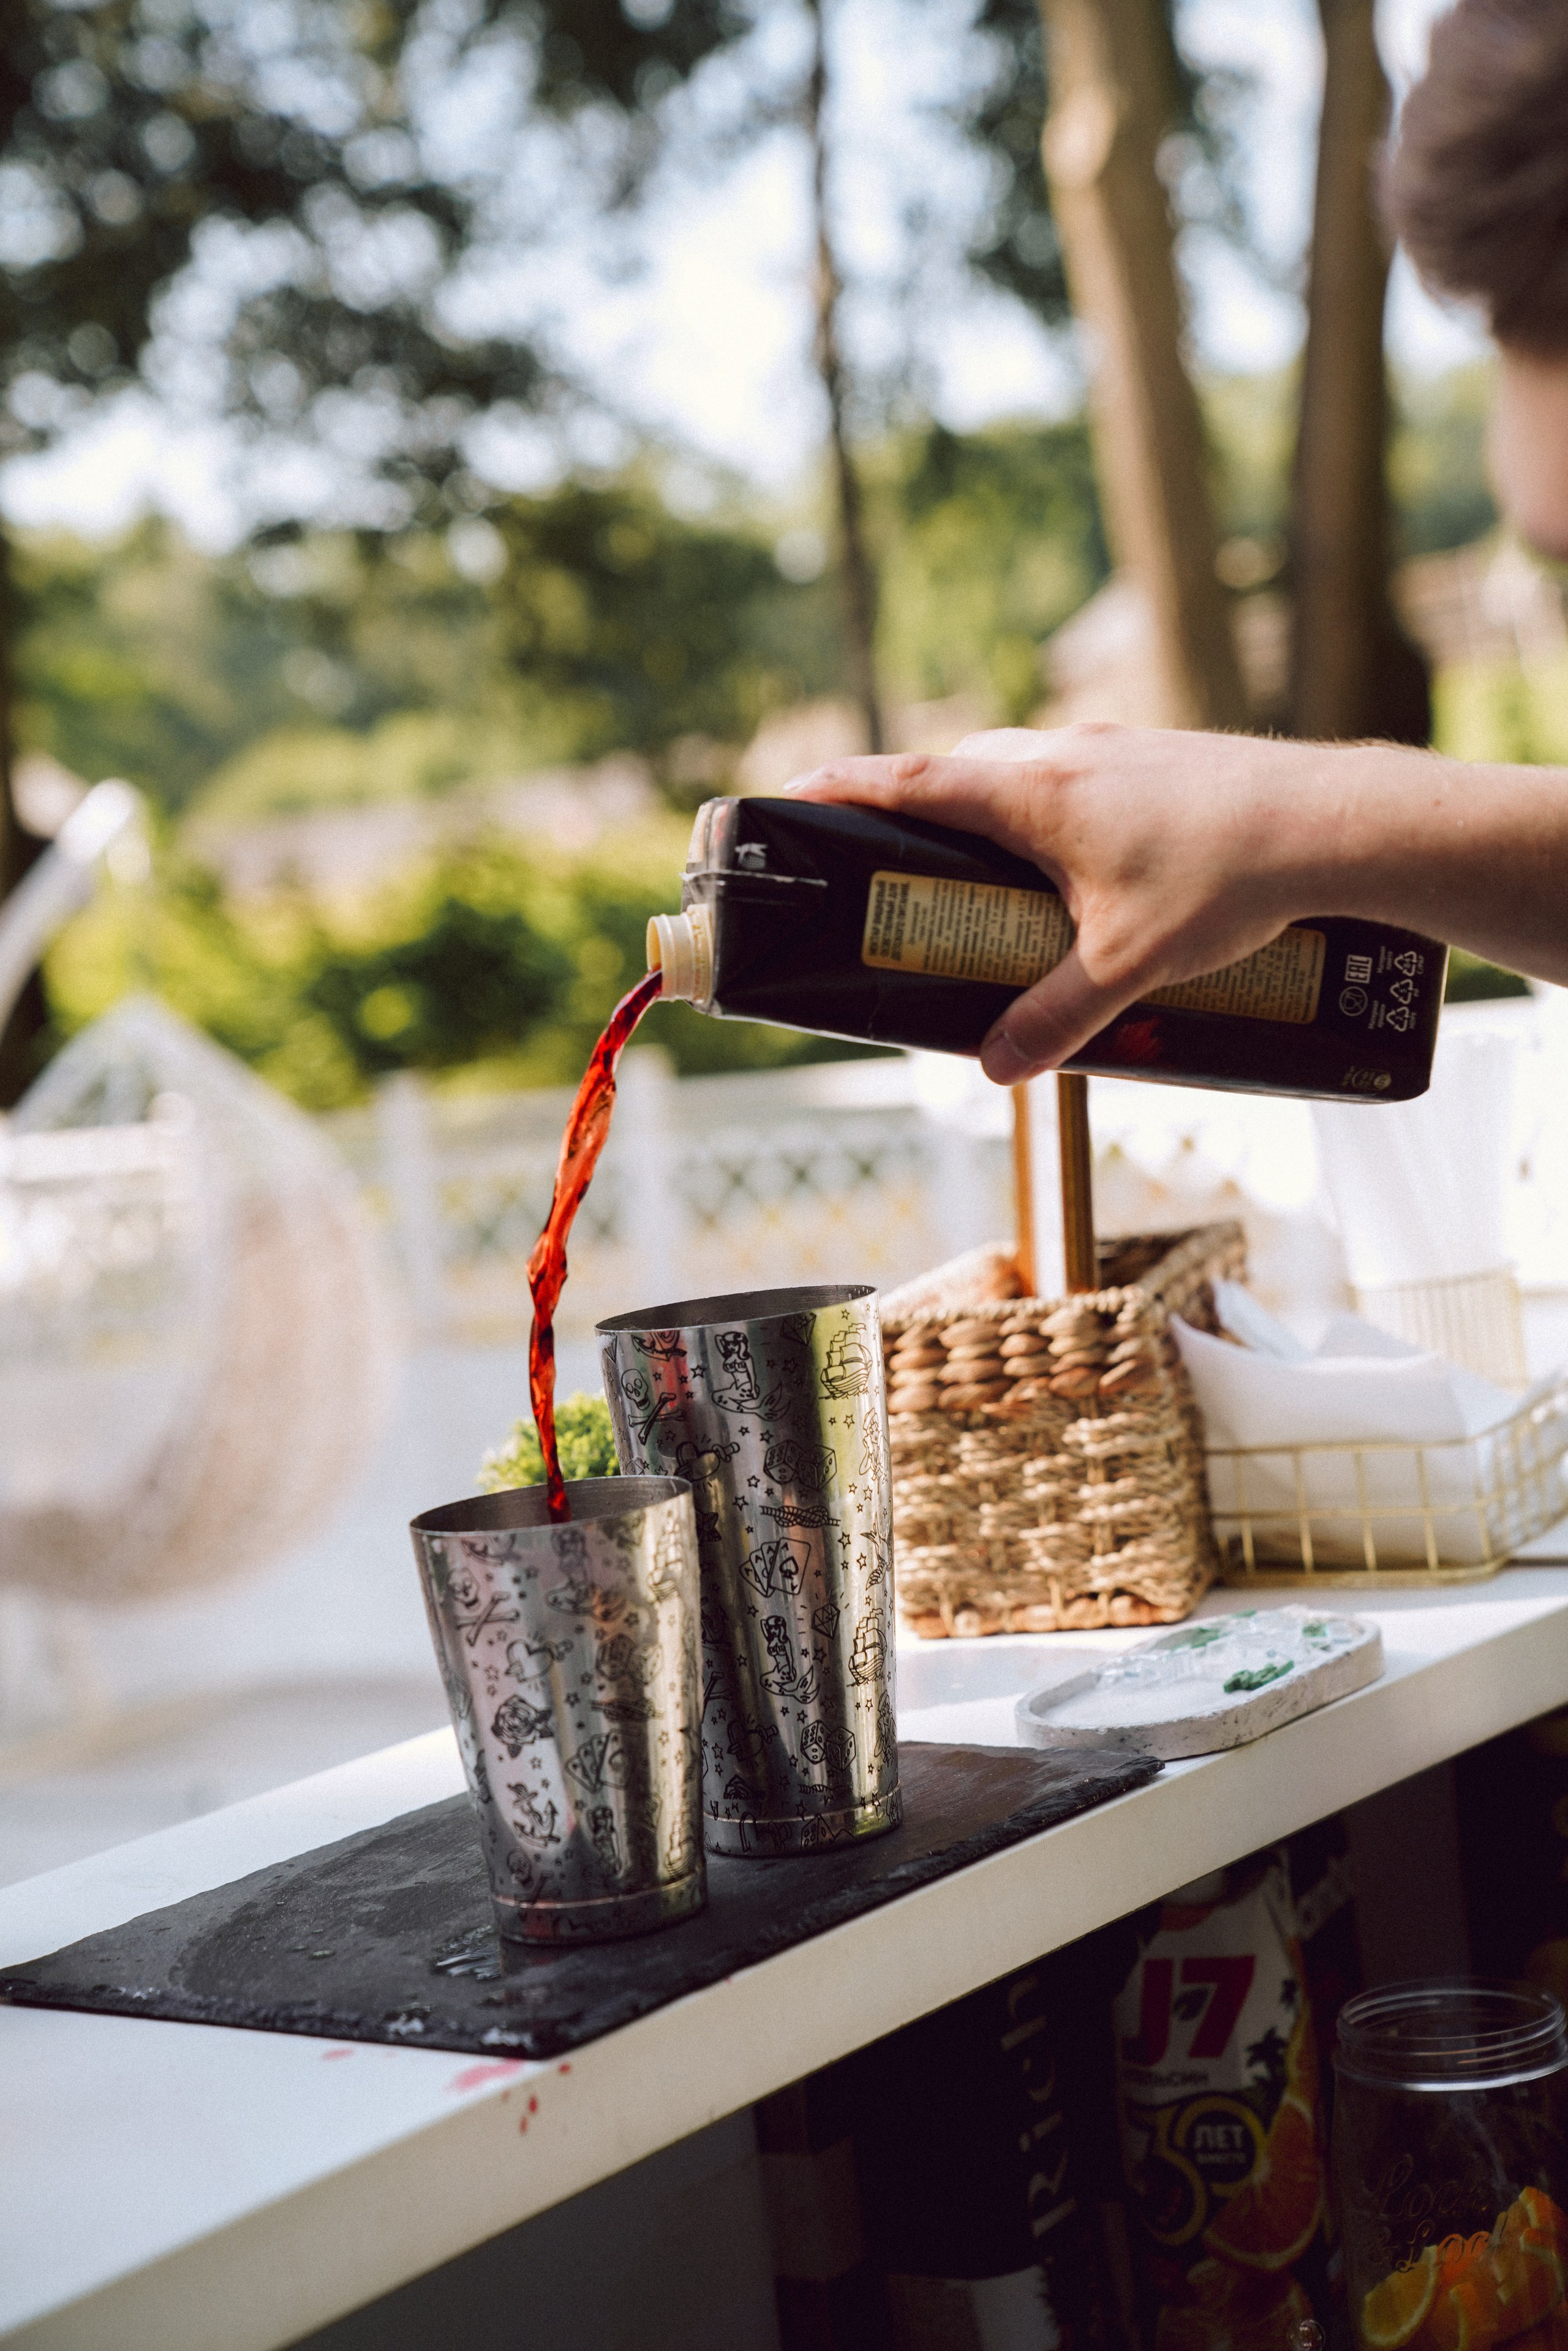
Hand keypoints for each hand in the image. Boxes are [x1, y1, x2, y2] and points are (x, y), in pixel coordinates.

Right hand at [785, 722, 1338, 1083]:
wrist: (1334, 823)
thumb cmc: (1229, 881)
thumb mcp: (1129, 967)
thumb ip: (1055, 1019)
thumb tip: (995, 1069)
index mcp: (1032, 791)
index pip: (908, 781)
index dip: (841, 790)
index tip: (790, 798)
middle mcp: (1064, 755)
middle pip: (957, 773)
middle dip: (909, 812)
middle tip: (881, 861)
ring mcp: (1114, 749)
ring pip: (1019, 771)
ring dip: (985, 813)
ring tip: (977, 877)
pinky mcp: (1158, 759)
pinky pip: (1071, 779)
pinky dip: (1044, 814)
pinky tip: (1071, 867)